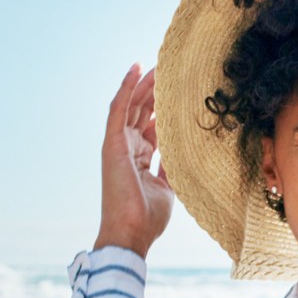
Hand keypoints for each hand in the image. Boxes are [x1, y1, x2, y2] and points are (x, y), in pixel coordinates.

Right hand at [95, 64, 173, 256]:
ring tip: (157, 64)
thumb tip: (184, 155)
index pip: (152, 125)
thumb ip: (172, 168)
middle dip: (155, 91)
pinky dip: (126, 87)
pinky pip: (118, 108)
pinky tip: (136, 68)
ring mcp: (118, 144)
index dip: (164, 109)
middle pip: (142, 111)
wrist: (132, 233)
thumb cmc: (148, 217)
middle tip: (171, 71)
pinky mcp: (112, 143)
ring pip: (132, 105)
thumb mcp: (168, 188)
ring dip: (144, 83)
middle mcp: (128, 147)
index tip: (179, 93)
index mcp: (140, 158)